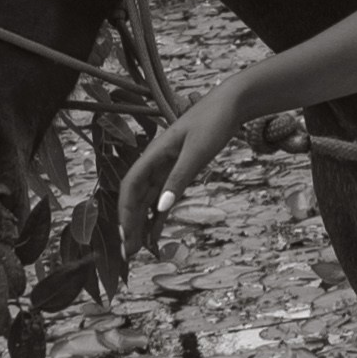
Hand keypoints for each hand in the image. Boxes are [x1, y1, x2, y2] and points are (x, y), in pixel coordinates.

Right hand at [119, 80, 251, 252]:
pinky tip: (156, 234)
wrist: (231, 104)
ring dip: (142, 224)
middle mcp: (155, 162)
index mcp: (153, 154)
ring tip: (139, 249)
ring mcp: (167, 168)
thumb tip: (161, 208)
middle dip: (130, 224)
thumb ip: (179, 178)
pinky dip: (159, 216)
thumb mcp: (197, 151)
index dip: (124, 212)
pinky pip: (164, 197)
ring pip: (148, 200)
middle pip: (135, 197)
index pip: (130, 186)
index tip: (125, 235)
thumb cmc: (212, 122)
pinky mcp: (179, 171)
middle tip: (129, 253)